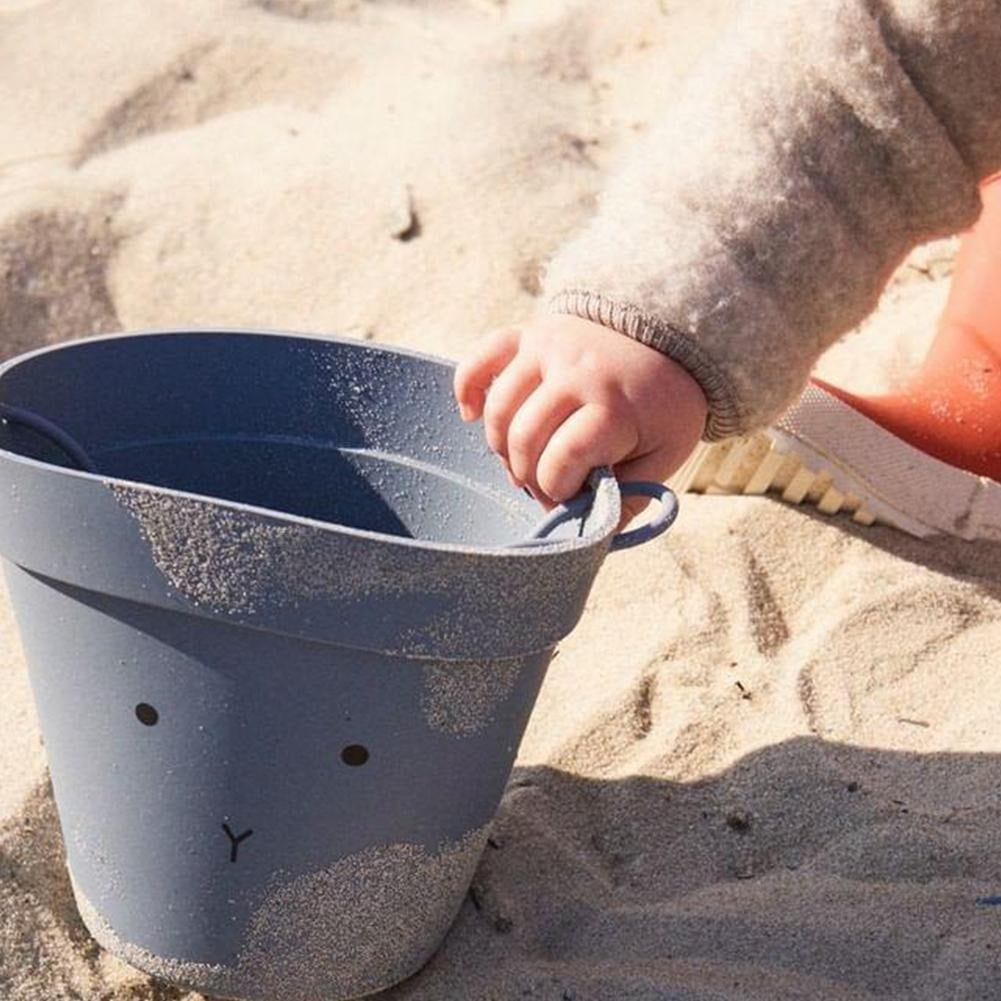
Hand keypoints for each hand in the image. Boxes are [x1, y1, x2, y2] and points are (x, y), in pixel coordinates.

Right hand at [453, 314, 706, 521]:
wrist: (667, 336)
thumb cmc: (661, 406)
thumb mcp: (664, 454)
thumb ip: (630, 495)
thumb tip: (596, 535)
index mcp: (614, 406)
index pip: (561, 459)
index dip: (556, 491)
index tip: (568, 499)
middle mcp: (576, 371)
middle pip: (523, 438)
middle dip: (528, 476)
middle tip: (544, 487)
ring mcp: (547, 348)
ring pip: (498, 408)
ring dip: (501, 447)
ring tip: (522, 459)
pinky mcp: (527, 335)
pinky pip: (479, 359)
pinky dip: (466, 389)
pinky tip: (471, 416)